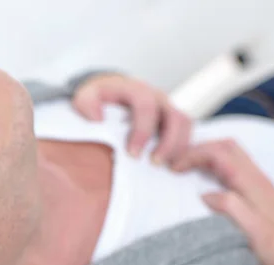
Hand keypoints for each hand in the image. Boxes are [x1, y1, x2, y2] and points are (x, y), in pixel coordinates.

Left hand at [72, 73, 191, 164]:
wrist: (110, 91)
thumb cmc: (100, 97)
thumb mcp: (86, 95)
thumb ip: (87, 103)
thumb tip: (97, 119)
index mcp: (136, 89)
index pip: (146, 106)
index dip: (142, 131)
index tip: (133, 153)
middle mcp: (156, 97)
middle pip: (175, 116)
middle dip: (168, 143)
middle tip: (155, 163)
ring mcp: (167, 107)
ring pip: (185, 124)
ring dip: (178, 147)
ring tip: (167, 166)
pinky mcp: (172, 118)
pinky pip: (186, 131)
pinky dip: (182, 148)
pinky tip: (171, 164)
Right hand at [171, 139, 273, 264]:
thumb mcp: (253, 231)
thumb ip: (230, 208)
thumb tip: (204, 195)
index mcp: (253, 183)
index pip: (219, 153)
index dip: (193, 155)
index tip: (174, 169)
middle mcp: (257, 178)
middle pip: (226, 146)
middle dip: (198, 148)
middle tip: (177, 162)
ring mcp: (259, 183)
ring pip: (231, 153)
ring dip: (207, 154)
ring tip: (187, 167)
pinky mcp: (258, 191)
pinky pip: (234, 165)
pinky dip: (215, 164)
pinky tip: (205, 178)